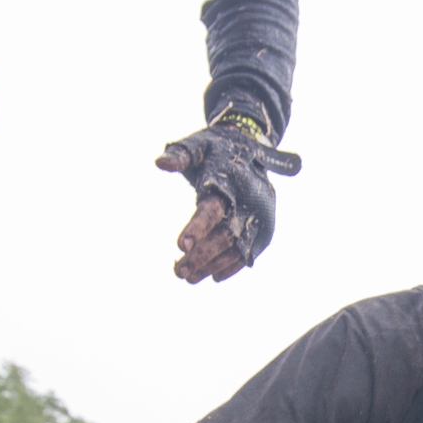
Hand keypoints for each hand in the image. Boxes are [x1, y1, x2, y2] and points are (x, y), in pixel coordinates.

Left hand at [156, 123, 300, 282]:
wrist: (250, 147)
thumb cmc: (215, 148)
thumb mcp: (197, 145)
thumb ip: (179, 155)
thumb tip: (160, 162)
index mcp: (230, 183)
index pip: (213, 210)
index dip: (197, 228)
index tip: (180, 246)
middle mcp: (248, 203)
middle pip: (224, 236)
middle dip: (201, 255)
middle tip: (178, 271)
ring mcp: (259, 218)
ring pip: (236, 249)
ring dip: (212, 265)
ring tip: (188, 277)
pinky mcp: (263, 228)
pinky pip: (248, 252)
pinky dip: (231, 266)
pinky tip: (212, 277)